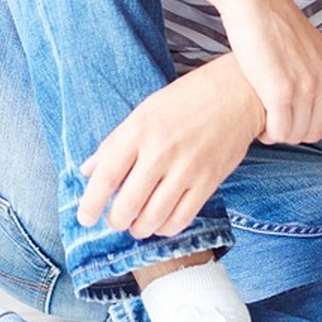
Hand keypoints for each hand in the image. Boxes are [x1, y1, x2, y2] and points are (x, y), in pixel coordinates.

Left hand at [77, 57, 261, 238]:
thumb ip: (114, 142)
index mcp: (139, 131)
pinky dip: (166, 228)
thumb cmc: (185, 100)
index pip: (106, 176)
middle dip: (116, 221)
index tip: (85, 217)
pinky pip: (181, 218)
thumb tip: (87, 170)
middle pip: (128, 204)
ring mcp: (187, 169)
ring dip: (139, 229)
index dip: (91, 203)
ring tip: (136, 225)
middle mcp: (161, 152)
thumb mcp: (143, 112)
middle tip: (114, 221)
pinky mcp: (209, 181)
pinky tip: (160, 222)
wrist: (236, 93)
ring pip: (153, 218)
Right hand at [215, 0, 321, 144]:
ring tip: (265, 122)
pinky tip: (258, 123)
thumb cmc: (272, 20)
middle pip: (316, 131)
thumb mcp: (307, 45)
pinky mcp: (281, 91)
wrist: (253, 0)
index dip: (312, 128)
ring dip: (279, 134)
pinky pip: (279, 131)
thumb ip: (315, 69)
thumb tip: (310, 95)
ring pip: (297, 134)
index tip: (293, 121)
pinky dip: (267, 133)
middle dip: (294, 133)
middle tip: (275, 124)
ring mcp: (306, 87)